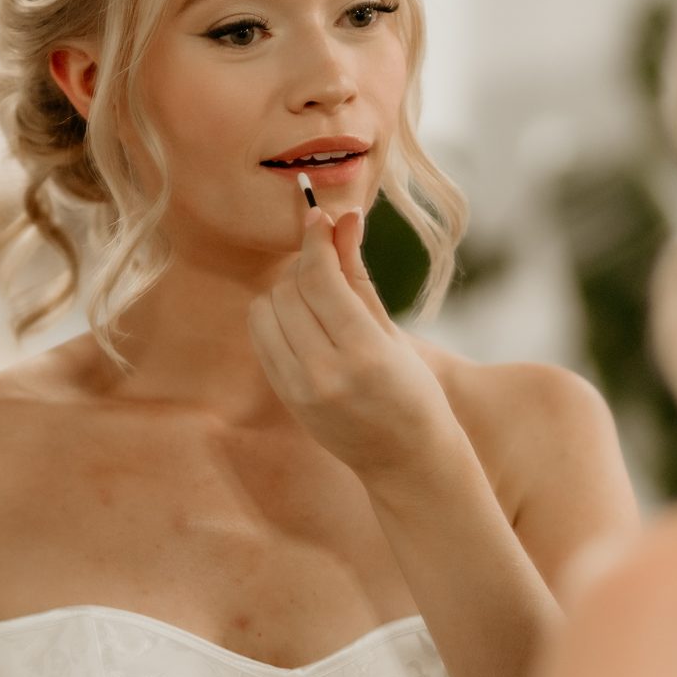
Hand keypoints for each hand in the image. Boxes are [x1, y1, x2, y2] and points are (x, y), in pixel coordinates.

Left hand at [249, 205, 455, 475]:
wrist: (406, 460)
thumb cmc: (415, 392)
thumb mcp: (392, 332)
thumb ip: (358, 274)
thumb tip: (343, 217)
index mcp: (364, 354)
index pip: (320, 279)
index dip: (316, 240)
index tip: (317, 215)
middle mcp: (325, 374)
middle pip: (289, 291)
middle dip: (305, 267)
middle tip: (326, 262)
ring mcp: (300, 390)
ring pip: (266, 311)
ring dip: (286, 292)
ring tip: (316, 298)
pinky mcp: (285, 398)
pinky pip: (262, 338)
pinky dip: (276, 319)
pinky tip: (303, 323)